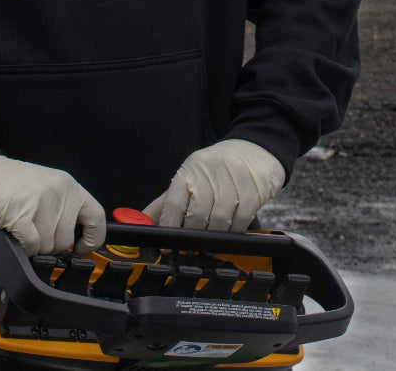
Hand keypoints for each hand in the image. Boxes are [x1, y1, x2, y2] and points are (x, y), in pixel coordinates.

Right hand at [0, 151, 105, 254]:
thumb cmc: (4, 184)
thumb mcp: (43, 189)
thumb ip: (61, 209)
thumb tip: (72, 242)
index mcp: (67, 185)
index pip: (96, 216)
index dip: (92, 239)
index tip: (81, 249)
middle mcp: (59, 190)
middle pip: (66, 239)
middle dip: (48, 246)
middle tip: (32, 233)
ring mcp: (41, 200)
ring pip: (47, 246)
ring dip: (32, 246)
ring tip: (20, 228)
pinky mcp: (21, 212)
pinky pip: (31, 245)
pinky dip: (22, 248)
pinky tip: (13, 233)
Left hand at [143, 139, 285, 232]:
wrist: (253, 149)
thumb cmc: (216, 168)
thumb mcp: (190, 177)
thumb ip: (166, 202)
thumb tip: (142, 222)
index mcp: (190, 170)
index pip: (173, 202)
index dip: (168, 227)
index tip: (167, 245)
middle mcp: (209, 173)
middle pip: (196, 214)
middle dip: (193, 234)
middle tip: (192, 245)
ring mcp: (233, 180)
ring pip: (219, 220)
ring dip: (214, 236)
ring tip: (211, 241)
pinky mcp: (253, 189)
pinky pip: (240, 219)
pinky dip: (234, 231)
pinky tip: (231, 229)